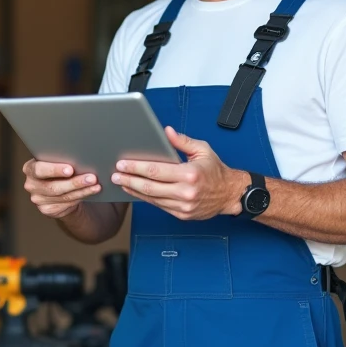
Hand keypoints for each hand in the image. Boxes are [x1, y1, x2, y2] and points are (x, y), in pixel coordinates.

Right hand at [22, 159, 101, 218]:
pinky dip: (81, 196)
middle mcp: (31, 184)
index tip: (70, 169)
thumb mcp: (56, 161)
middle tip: (91, 178)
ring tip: (95, 185)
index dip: (54, 170)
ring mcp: (38, 199)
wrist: (58, 188)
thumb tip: (80, 155)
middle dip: (74, 182)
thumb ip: (60, 158)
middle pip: (53, 186)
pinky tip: (91, 191)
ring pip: (63, 196)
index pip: (39, 169)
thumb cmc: (58, 169)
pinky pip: (66, 204)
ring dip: (82, 190)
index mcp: (30, 168)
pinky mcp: (46, 209)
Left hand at [111, 127, 247, 219]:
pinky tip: (137, 191)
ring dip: (134, 190)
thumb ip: (182, 141)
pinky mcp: (182, 215)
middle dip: (129, 179)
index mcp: (189, 174)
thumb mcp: (203, 150)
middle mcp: (185, 192)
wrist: (230, 195)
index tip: (123, 164)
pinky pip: (159, 206)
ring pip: (152, 199)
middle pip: (149, 187)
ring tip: (121, 182)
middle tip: (115, 174)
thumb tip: (166, 131)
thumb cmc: (216, 171)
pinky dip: (146, 198)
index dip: (136, 167)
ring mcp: (183, 206)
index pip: (155, 170)